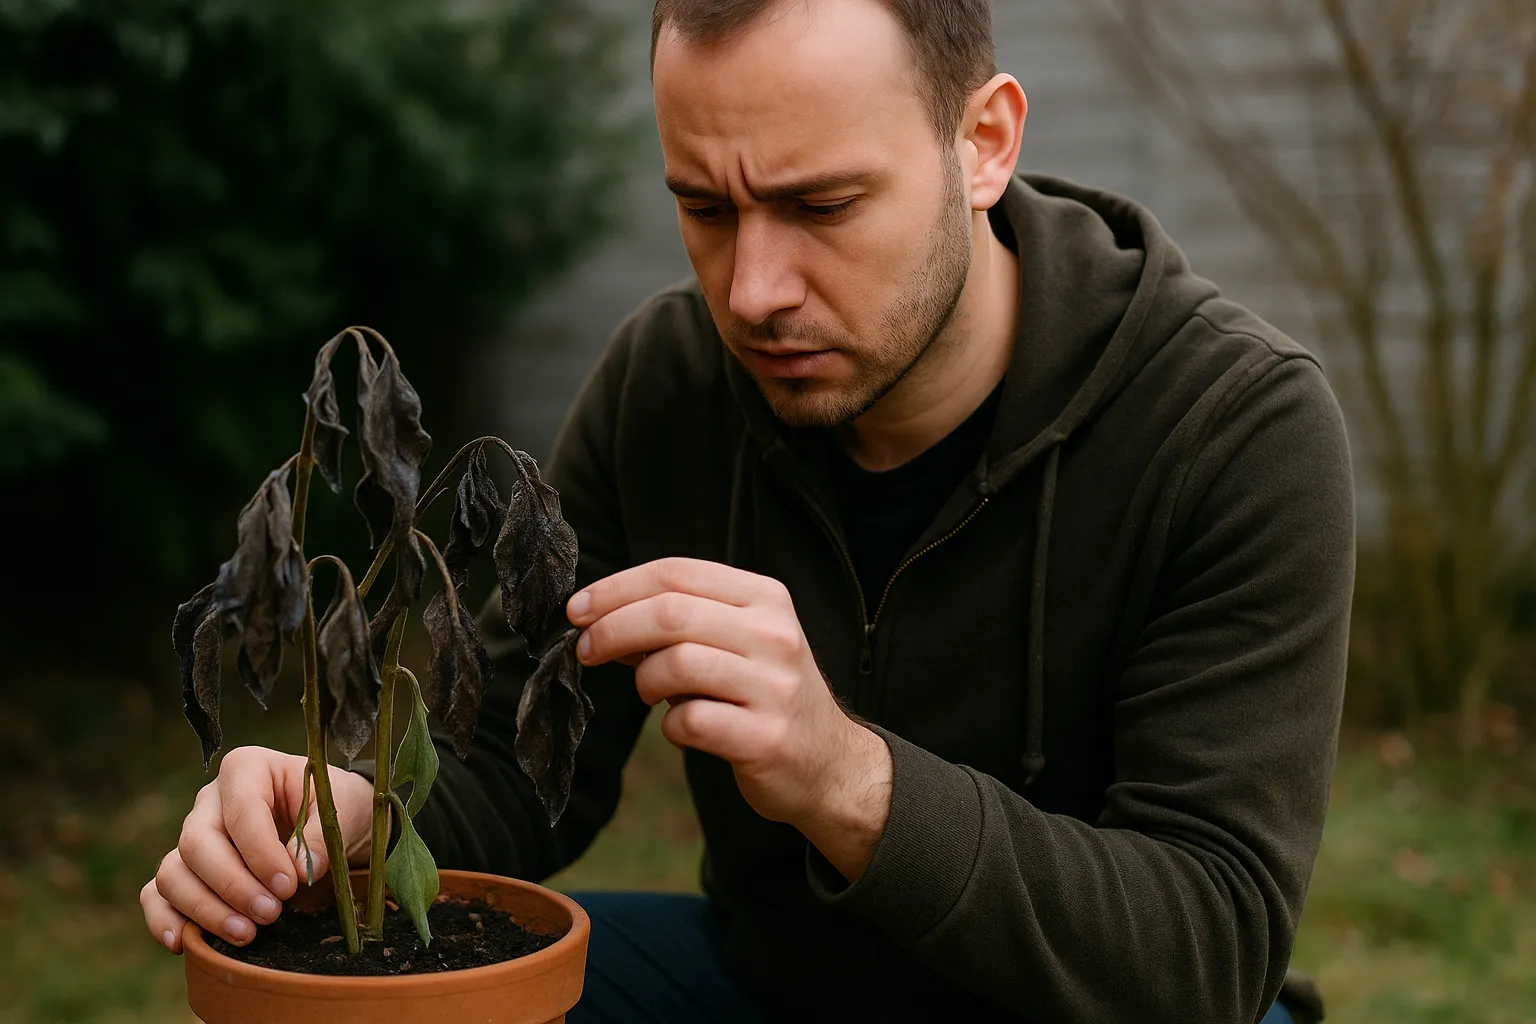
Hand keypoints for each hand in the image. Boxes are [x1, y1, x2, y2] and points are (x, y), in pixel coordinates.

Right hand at [140, 747, 374, 952]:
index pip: (241, 809)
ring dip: (204, 909)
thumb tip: (301, 871)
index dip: (260, 852)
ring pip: (173, 872)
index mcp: (248, 769)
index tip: (288, 885)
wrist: (329, 821)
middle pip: (197, 843)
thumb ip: (322, 836)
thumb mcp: (341, 809)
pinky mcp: (186, 870)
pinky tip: (184, 943)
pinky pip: (156, 894)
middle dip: (232, 885)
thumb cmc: (334, 806)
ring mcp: (192, 836)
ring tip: (246, 934)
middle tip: (271, 914)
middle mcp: (210, 801)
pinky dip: (163, 919)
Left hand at [567, 558, 891, 879]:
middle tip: (586, 649)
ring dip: (643, 680)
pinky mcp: (766, 738)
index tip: (579, 609)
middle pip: (670, 613)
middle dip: (612, 629)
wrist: (830, 763)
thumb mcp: (741, 640)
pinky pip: (690, 721)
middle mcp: (775, 635)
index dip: (617, 588)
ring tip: (648, 693)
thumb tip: (602, 616)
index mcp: (766, 598)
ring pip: (676, 663)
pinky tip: (681, 727)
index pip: (677, 572)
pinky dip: (669, 725)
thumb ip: (684, 622)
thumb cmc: (767, 695)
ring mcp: (774, 687)